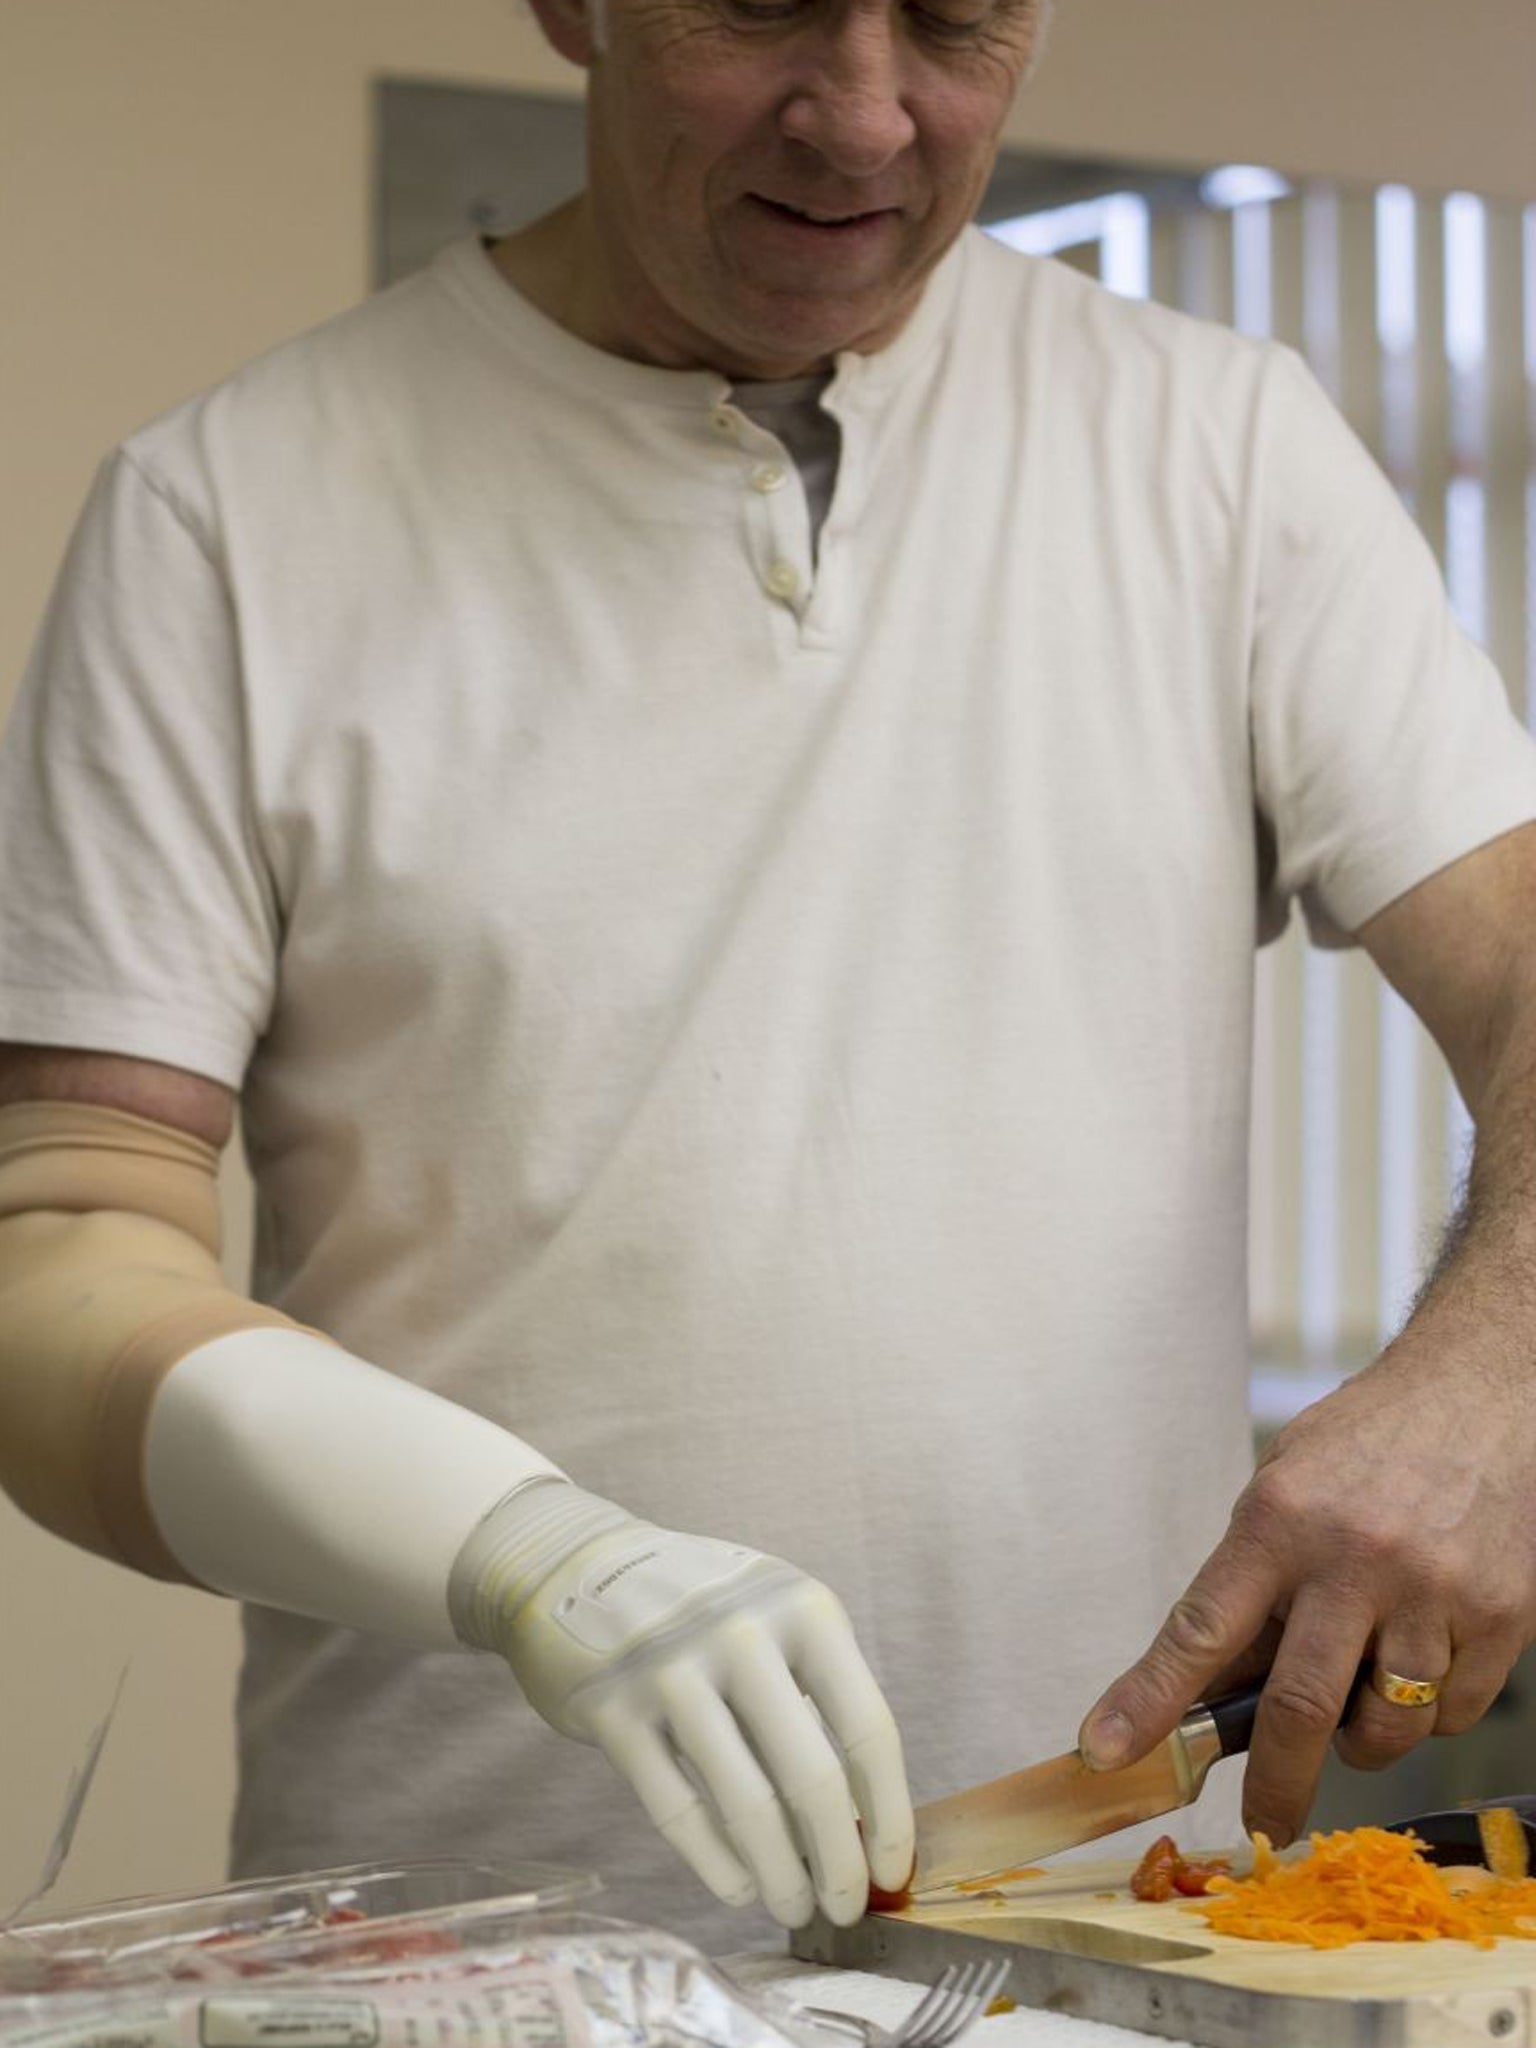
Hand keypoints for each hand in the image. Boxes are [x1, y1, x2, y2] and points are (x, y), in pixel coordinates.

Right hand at [450, 1480, 912, 1925]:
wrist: (577, 1559)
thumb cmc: (699, 1604)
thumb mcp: (772, 1615)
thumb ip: (815, 1693)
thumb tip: (864, 1820)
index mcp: (802, 1609)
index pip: (868, 1727)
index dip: (890, 1812)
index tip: (893, 1871)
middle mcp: (743, 1633)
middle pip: (813, 1776)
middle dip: (839, 1861)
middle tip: (845, 1908)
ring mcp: (673, 1669)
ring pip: (746, 1803)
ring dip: (779, 1875)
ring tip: (791, 1906)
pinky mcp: (614, 1708)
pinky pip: (677, 1808)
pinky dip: (716, 1862)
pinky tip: (737, 1886)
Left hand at [1077, 1329, 1535, 1846]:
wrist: (1479, 1393)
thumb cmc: (1366, 1445)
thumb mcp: (1284, 1488)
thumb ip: (1252, 1583)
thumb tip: (1211, 1689)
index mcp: (1279, 1520)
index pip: (1198, 1631)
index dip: (1147, 1702)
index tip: (1106, 1753)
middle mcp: (1353, 1559)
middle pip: (1296, 1708)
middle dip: (1272, 1781)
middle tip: (1263, 1819)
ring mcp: (1432, 1591)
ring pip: (1383, 1726)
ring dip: (1359, 1742)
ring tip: (1356, 1698)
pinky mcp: (1498, 1616)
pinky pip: (1450, 1714)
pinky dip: (1427, 1715)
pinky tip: (1419, 1662)